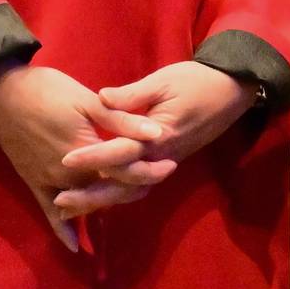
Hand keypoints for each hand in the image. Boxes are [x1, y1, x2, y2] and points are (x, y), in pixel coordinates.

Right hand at [0, 63, 166, 248]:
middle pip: (108, 188)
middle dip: (134, 185)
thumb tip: (157, 133)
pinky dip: (63, 230)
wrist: (2, 93)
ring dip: (108, 202)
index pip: (125, 168)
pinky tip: (75, 246)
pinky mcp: (34, 184)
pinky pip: (50, 213)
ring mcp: (50, 182)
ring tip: (132, 195)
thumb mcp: (87, 100)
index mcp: (87, 151)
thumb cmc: (48, 90)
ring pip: (86, 201)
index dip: (149, 168)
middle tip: (159, 178)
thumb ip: (122, 120)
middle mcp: (70, 175)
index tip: (170, 163)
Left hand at [70, 60, 256, 199]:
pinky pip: (141, 184)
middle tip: (59, 202)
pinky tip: (102, 195)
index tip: (66, 160)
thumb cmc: (196, 80)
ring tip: (73, 207)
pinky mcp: (168, 161)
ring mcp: (166, 162)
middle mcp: (161, 157)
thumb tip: (100, 98)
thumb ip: (131, 94)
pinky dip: (121, 194)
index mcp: (158, 136)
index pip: (120, 152)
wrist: (231, 90)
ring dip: (103, 200)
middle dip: (91, 195)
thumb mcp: (163, 81)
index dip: (92, 156)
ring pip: (132, 191)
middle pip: (123, 184)